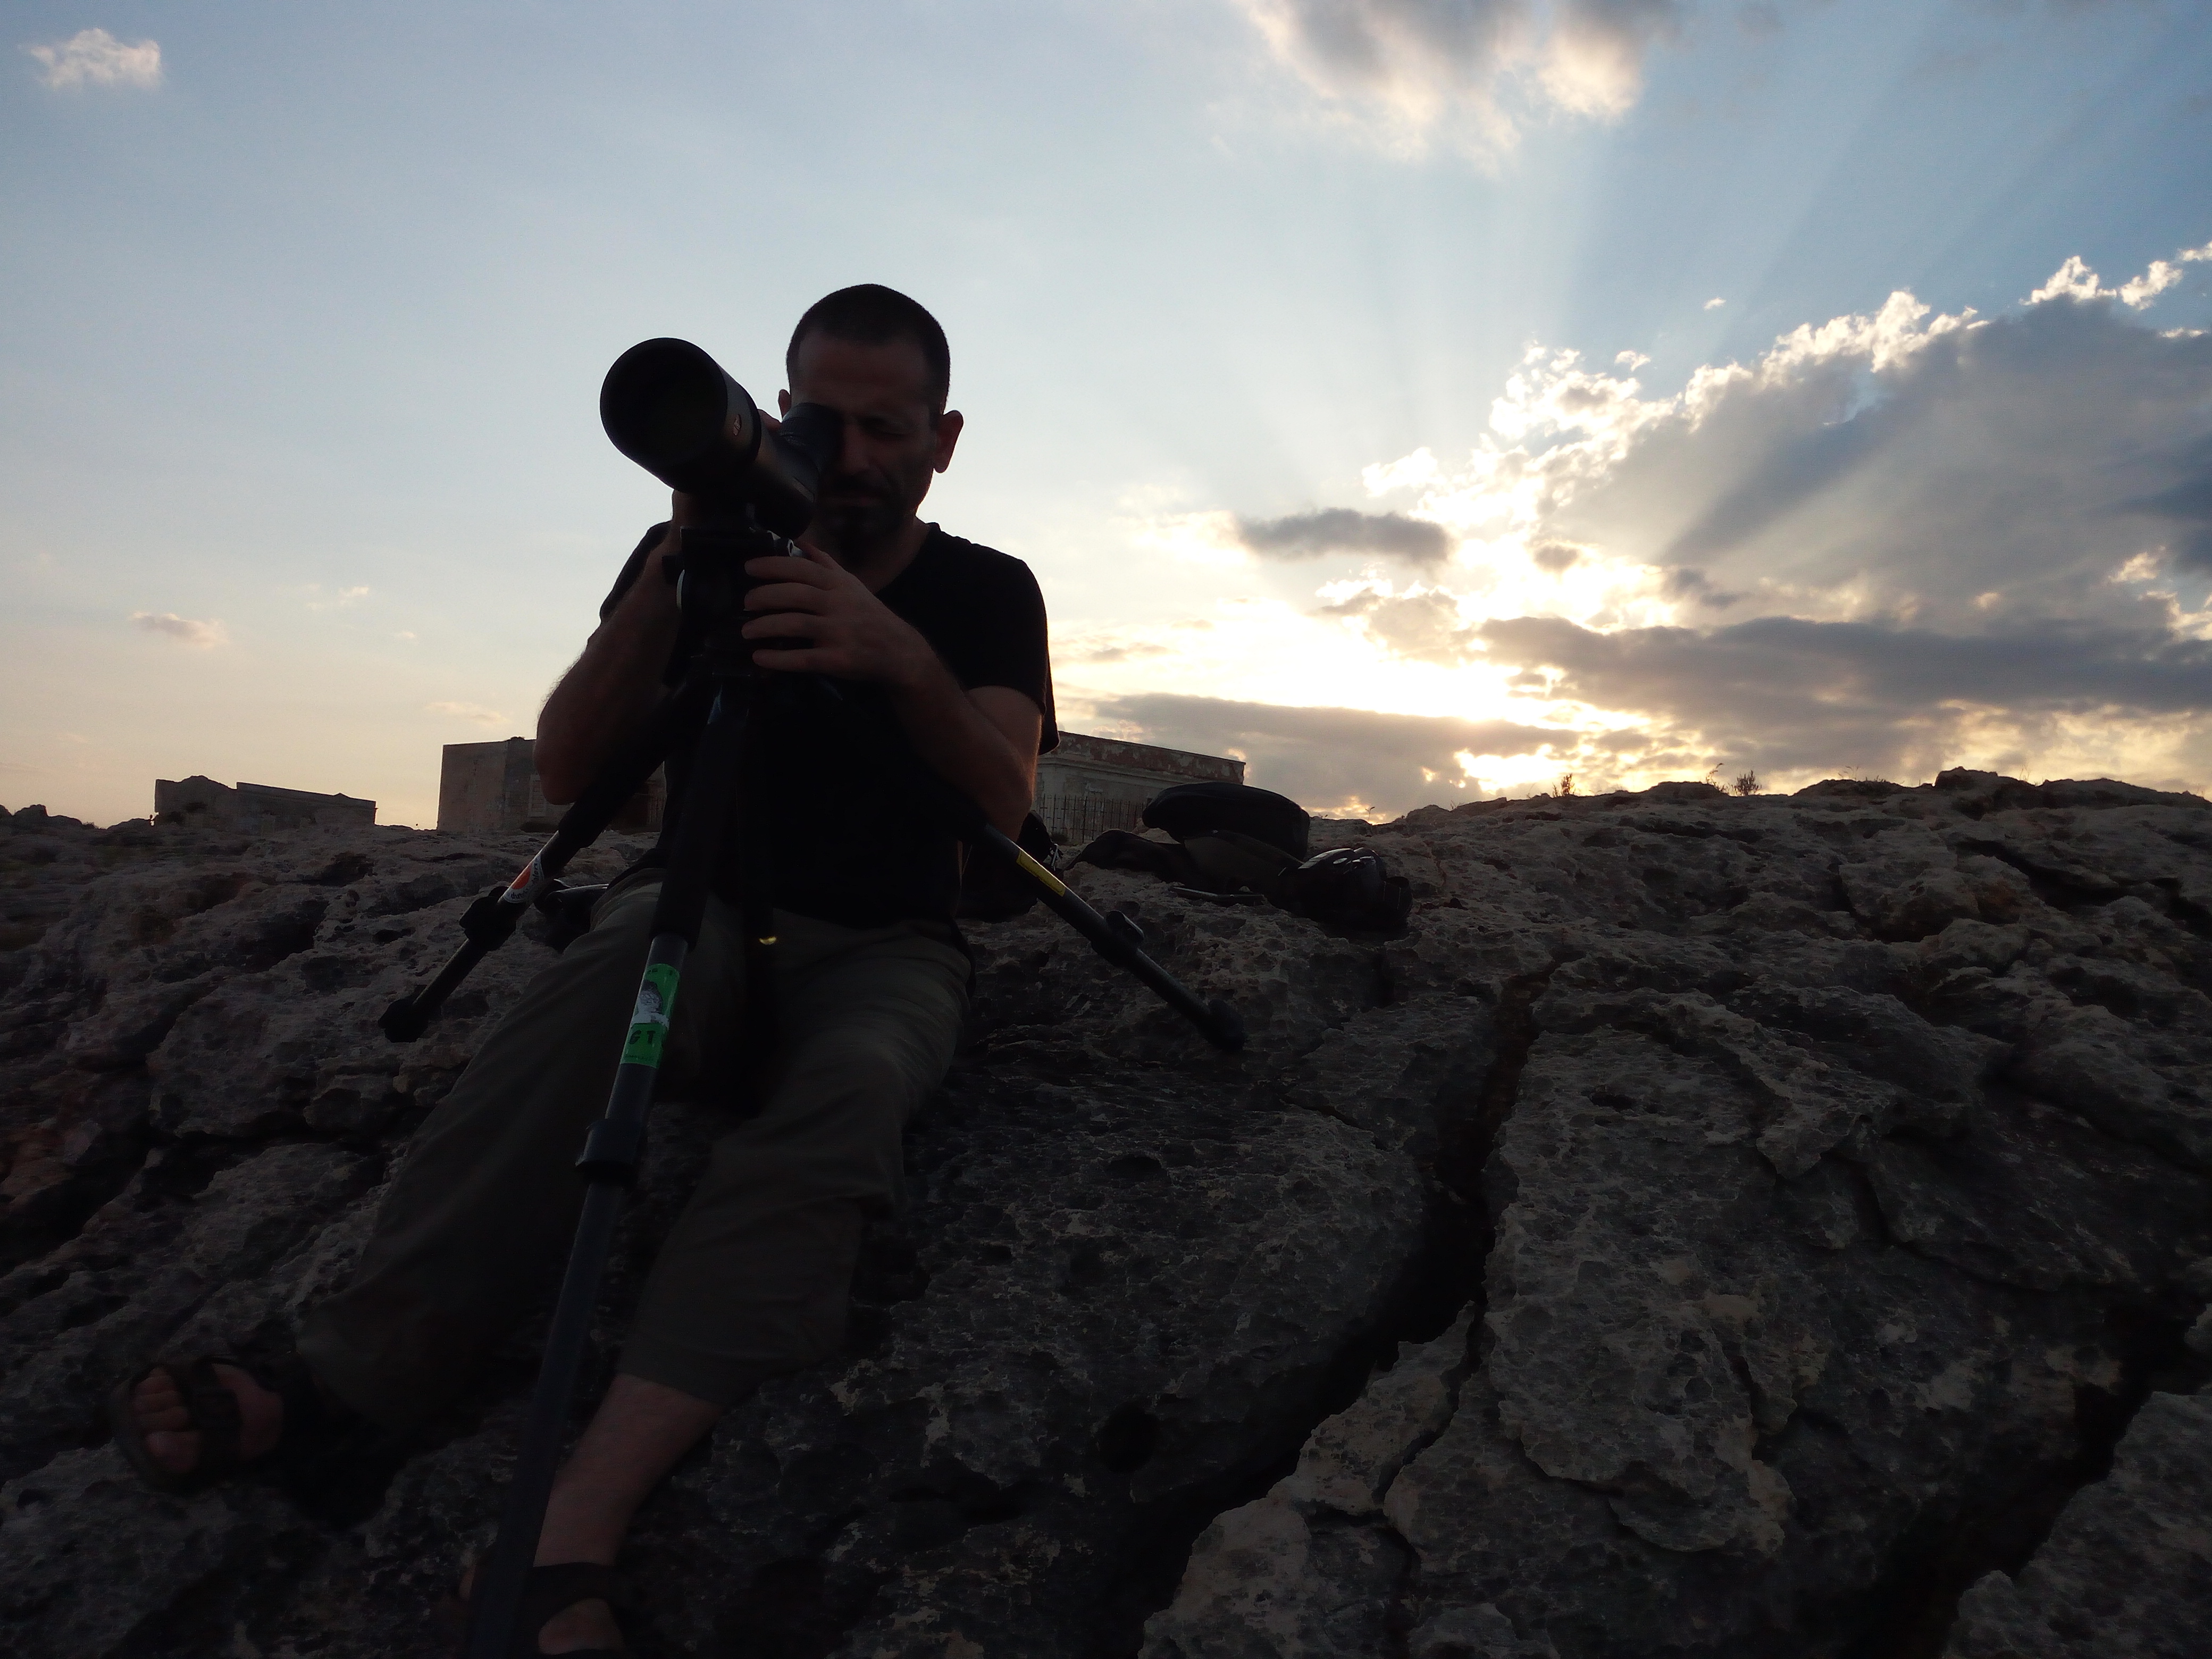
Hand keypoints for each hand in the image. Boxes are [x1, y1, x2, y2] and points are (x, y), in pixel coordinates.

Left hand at [741, 546, 935, 685]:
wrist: (900, 651)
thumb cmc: (869, 616)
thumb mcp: (852, 584)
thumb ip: (826, 563)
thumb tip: (801, 540)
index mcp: (839, 585)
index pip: (802, 568)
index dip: (773, 566)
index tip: (748, 568)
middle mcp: (839, 604)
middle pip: (795, 594)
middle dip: (764, 596)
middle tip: (745, 602)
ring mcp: (839, 632)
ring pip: (795, 624)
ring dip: (765, 626)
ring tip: (746, 631)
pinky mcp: (838, 659)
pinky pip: (803, 658)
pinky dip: (778, 658)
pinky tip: (760, 657)